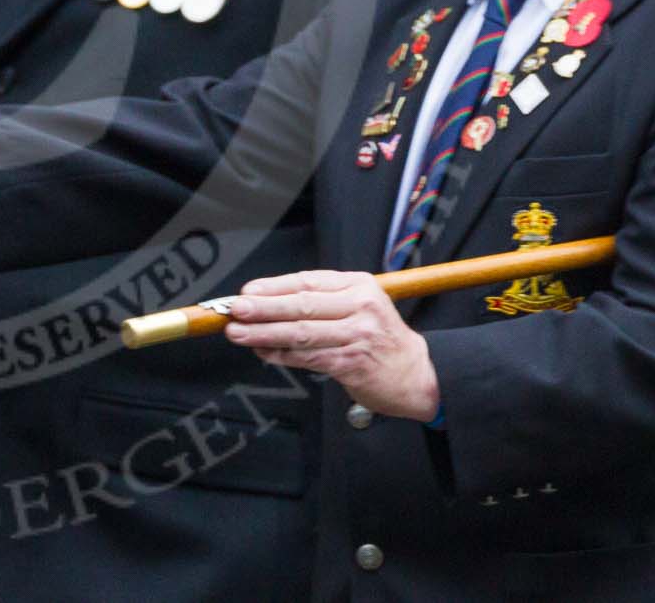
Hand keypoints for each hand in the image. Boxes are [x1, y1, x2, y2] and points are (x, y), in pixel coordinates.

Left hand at [219, 271, 440, 421]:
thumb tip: (267, 304)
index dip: (274, 286)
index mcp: (359, 285)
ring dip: (265, 334)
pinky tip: (263, 352)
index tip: (247, 291)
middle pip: (302, 305)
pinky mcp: (353, 363)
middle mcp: (360, 306)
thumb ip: (321, 303)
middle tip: (234, 309)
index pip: (308, 281)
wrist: (419, 374)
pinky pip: (309, 358)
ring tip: (238, 333)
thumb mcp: (360, 306)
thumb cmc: (381, 339)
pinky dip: (282, 356)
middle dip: (263, 308)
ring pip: (302, 333)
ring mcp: (358, 335)